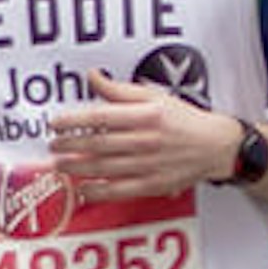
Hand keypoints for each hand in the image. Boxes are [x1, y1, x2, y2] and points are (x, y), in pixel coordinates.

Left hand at [56, 77, 244, 205]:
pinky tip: (82, 189)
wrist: (215, 146)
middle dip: (70, 145)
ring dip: (77, 167)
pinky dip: (97, 192)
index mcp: (146, 115)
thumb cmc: (183, 119)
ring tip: (58, 164)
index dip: (74, 120)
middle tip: (52, 144)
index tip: (55, 122)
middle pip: (98, 144)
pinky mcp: (152, 185)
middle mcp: (146, 140)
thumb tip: (93, 76)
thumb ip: (120, 90)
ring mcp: (149, 164)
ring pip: (104, 168)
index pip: (101, 116)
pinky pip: (119, 191)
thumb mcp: (154, 97)